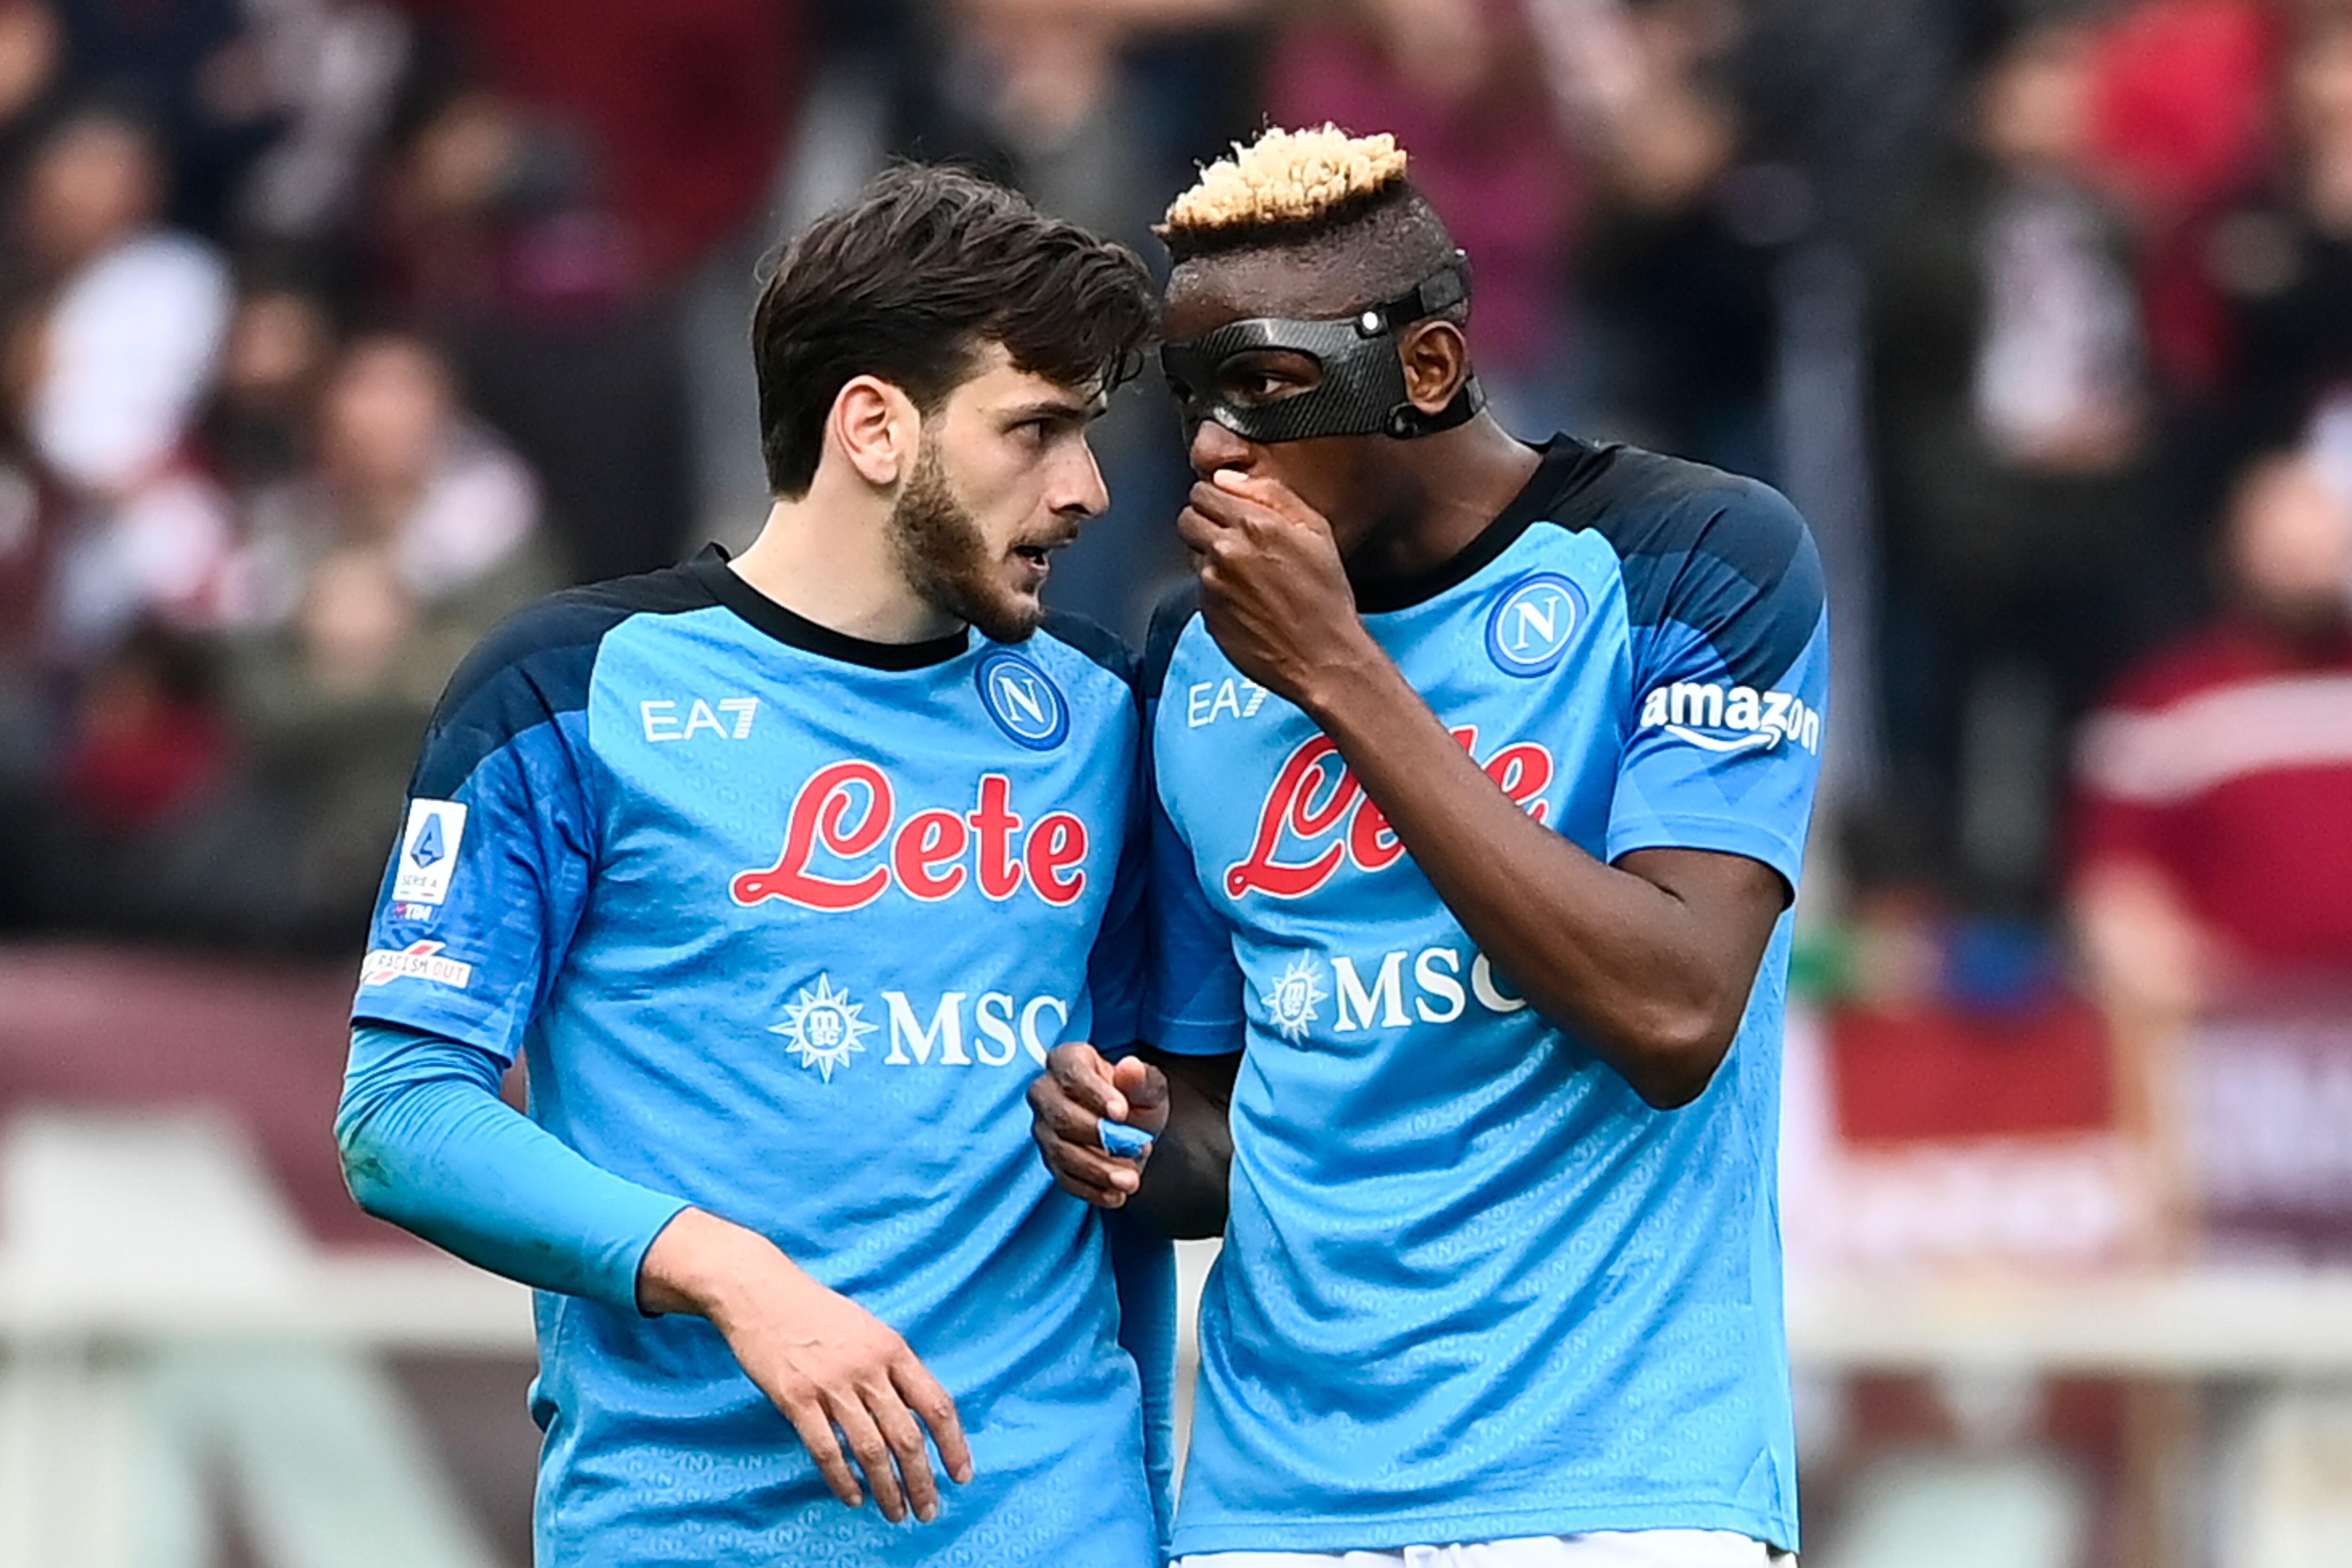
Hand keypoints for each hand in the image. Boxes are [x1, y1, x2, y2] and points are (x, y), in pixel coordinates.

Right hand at [638, 1209, 971, 1521]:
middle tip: (928, 1510)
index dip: (953, 1445)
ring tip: (896, 1513)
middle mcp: (868, 1368)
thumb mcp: (868, 1328)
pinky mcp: (796, 1398)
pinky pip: (826, 1449)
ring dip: (887, 1489)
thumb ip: (892, 1367)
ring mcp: (831, 1384)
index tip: (961, 1476)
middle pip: (907, 1436)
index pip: (936, 1404)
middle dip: (922, 1480)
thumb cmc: (816, 1311)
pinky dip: (842, 1479)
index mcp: (893, 1349)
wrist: (760, 1291)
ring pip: (871, 1450)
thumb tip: (915, 1412)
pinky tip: (853, 1497)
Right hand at [1026, 1043, 1170, 1207]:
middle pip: (1060, 1116)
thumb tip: (1130, 1068)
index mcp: (1068, 1060)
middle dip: (1098, 1137)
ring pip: (1061, 1151)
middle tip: (1135, 1149)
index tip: (1122, 1112)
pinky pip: (1064, 1178)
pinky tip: (1116, 1195)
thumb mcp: (1148, 1087)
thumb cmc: (1135, 1098)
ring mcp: (1044, 1128)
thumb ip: (1141, 1079)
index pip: (1071, 1073)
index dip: (1094, 1093)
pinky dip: (1091, 1190)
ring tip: (1131, 1180)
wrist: (1133, 1129)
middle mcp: (1046, 1092)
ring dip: (1097, 1169)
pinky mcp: (1051, 1160)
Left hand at [1178, 470, 1377, 709]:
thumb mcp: (1316, 529)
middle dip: (1206, 521)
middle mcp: (1226, 551)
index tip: (1230, 507)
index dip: (1217, 497)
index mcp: (1254, 524)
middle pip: (1188, 518)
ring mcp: (1212, 584)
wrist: (1323, 657)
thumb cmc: (1325, 596)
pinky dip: (1215, 587)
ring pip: (1192, 552)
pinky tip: (1244, 597)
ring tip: (1246, 572)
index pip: (1203, 490)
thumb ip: (1271, 494)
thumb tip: (1229, 477)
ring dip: (1210, 555)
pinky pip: (1199, 587)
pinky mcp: (1207, 612)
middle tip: (1234, 536)